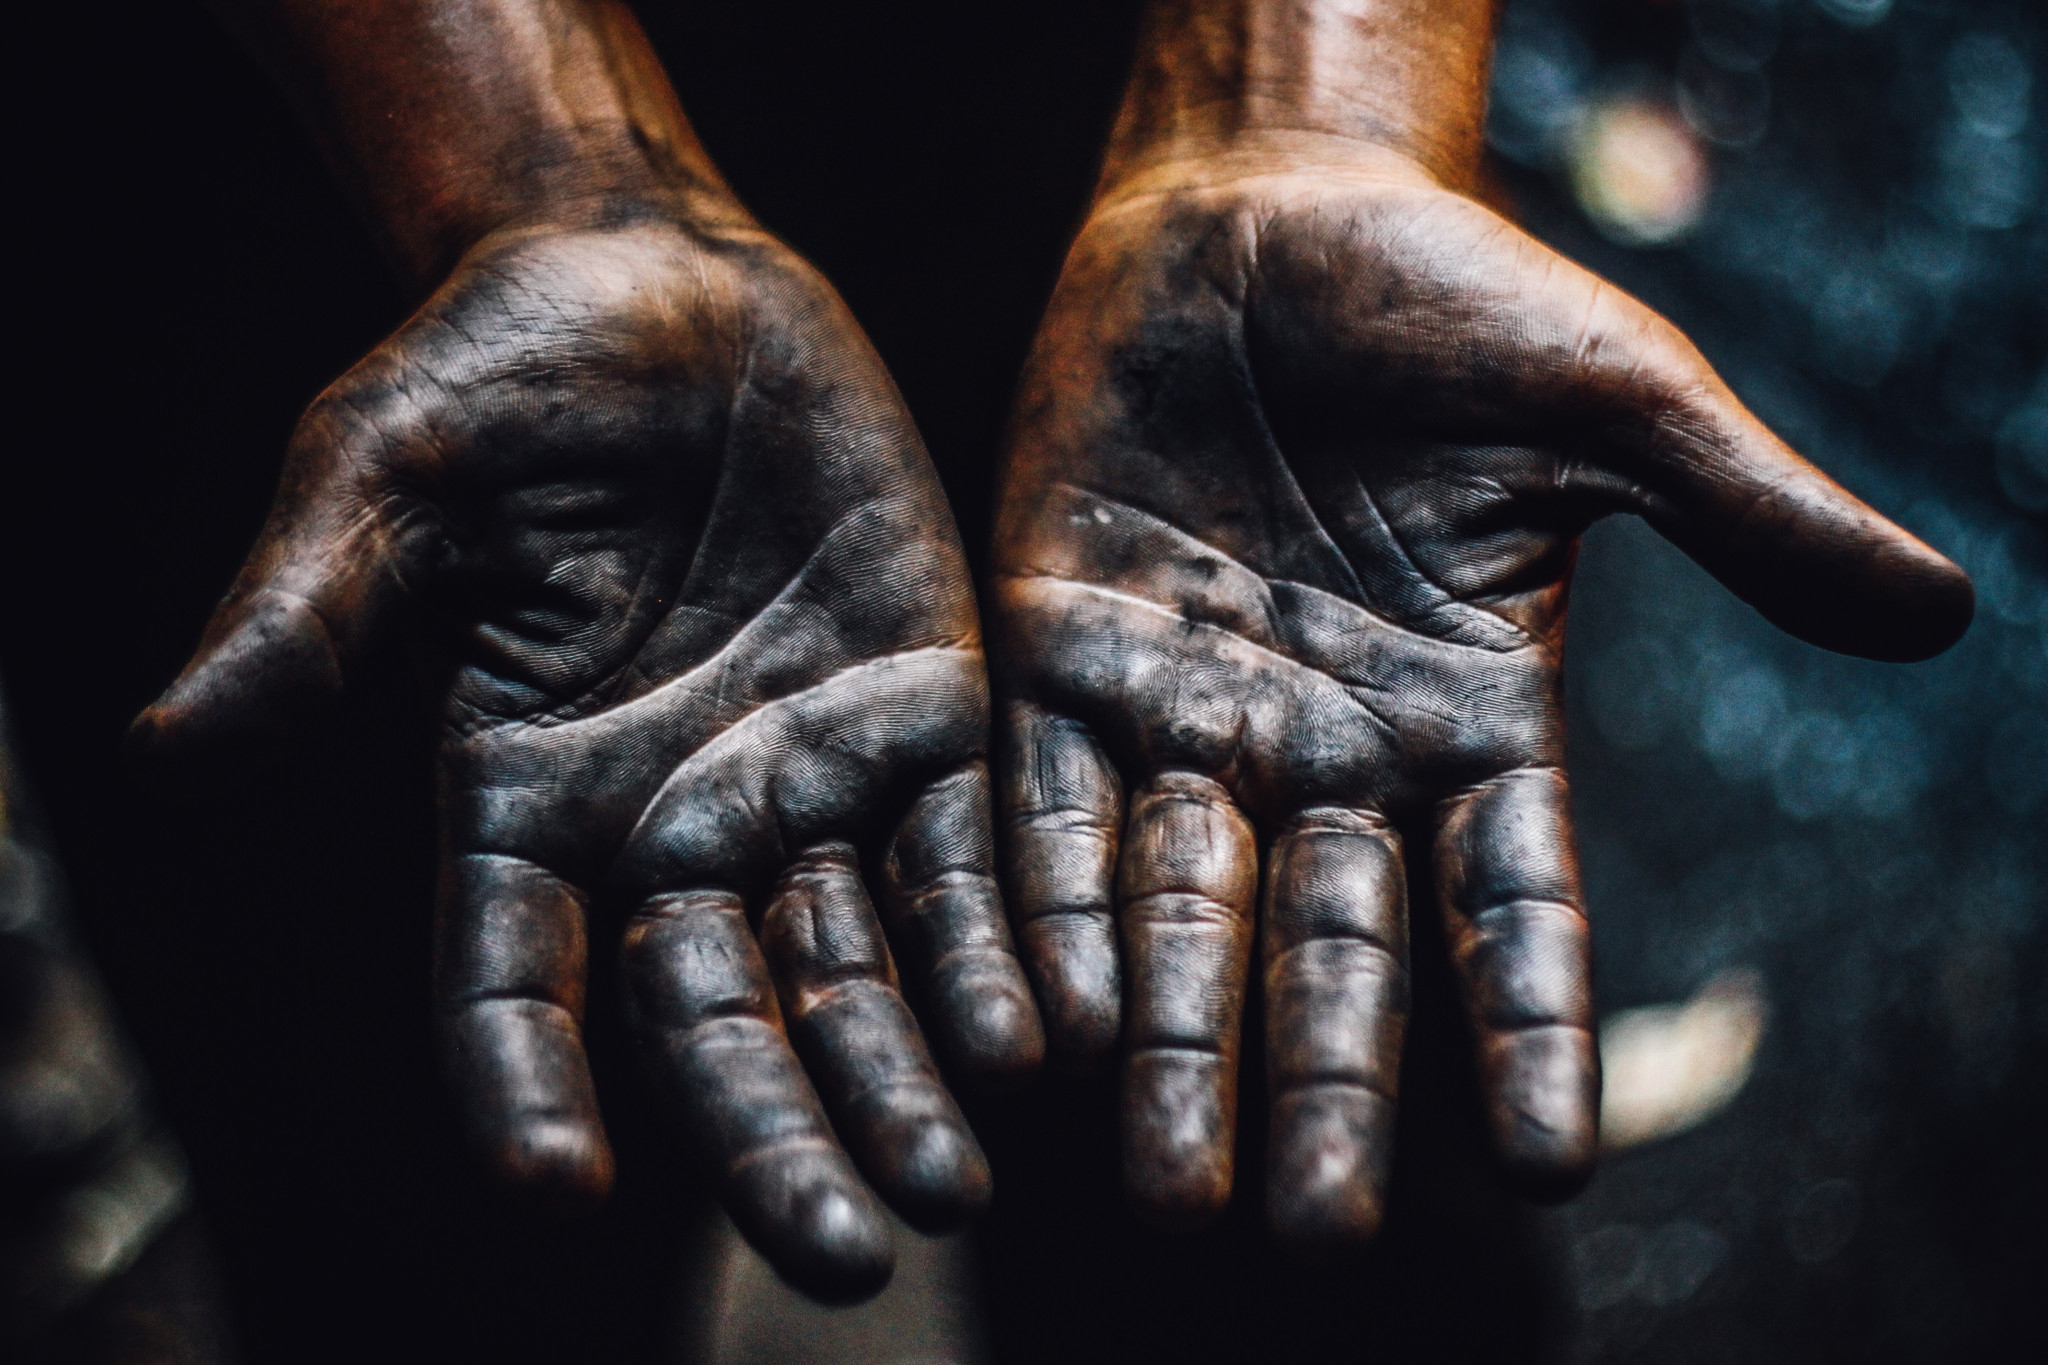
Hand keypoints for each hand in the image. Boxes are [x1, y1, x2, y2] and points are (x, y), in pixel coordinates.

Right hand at [136, 215, 1041, 1297]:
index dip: (526, 1079)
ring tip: (959, 1182)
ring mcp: (807, 781)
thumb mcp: (385, 475)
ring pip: (860, 968)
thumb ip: (309, 615)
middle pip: (719, 1018)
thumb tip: (161, 749)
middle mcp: (671, 824)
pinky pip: (969, 854)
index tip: (556, 1187)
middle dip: (778, 1137)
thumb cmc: (497, 370)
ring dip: (910, 1078)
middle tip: (847, 1252)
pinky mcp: (924, 716)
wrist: (662, 283)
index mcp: (524, 798)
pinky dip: (1005, 944)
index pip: (512, 976)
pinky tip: (1053, 1030)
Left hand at [991, 132, 1969, 1249]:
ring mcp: (1183, 711)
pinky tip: (1048, 1018)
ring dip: (1173, 1043)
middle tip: (1311, 1231)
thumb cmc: (1451, 296)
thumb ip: (1744, 513)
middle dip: (1320, 1083)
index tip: (1546, 1164)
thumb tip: (1947, 613)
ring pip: (1179, 906)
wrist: (1256, 213)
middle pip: (1330, 947)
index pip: (1511, 906)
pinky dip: (1048, 906)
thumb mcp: (1611, 400)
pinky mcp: (1055, 655)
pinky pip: (1044, 804)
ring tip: (1165, 1187)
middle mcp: (1323, 748)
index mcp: (1467, 718)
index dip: (1529, 1028)